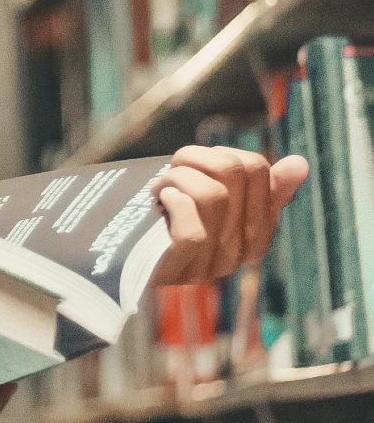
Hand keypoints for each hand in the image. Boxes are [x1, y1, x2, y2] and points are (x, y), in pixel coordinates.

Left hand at [150, 145, 308, 284]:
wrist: (122, 255)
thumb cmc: (169, 219)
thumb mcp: (213, 197)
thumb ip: (258, 185)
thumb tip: (300, 163)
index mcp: (257, 232)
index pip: (257, 170)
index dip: (218, 155)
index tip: (196, 167)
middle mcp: (240, 251)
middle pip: (234, 172)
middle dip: (195, 158)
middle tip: (173, 171)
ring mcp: (213, 263)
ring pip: (211, 195)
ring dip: (176, 178)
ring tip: (161, 188)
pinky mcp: (184, 267)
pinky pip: (192, 227)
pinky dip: (171, 201)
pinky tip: (160, 202)